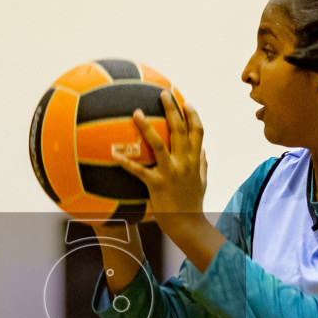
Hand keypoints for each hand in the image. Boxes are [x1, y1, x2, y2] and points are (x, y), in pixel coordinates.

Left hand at [113, 90, 207, 221]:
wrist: (187, 225)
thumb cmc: (193, 204)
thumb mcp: (202, 182)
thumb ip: (203, 164)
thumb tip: (204, 150)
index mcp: (195, 160)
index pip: (198, 132)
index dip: (193, 115)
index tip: (187, 102)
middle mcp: (184, 162)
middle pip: (180, 130)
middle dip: (172, 109)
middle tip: (163, 93)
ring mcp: (171, 172)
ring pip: (159, 144)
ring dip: (147, 127)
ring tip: (136, 112)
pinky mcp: (157, 184)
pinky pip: (139, 170)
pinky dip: (126, 162)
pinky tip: (114, 154)